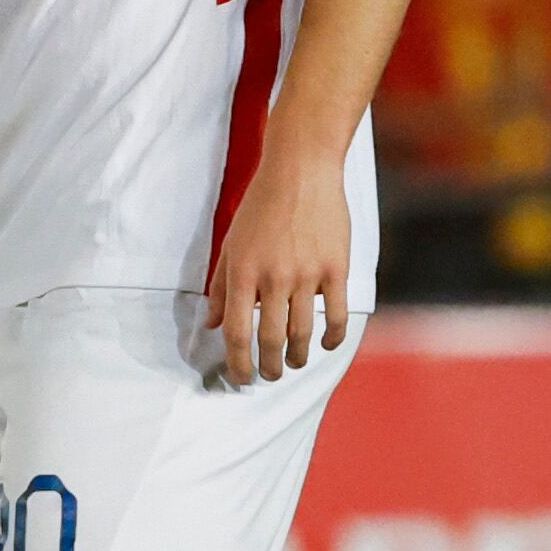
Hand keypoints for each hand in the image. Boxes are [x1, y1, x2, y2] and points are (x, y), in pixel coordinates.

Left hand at [204, 149, 349, 385]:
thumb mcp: (230, 244)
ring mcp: (307, 275)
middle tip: (270, 376)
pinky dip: (332, 337)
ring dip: (299, 357)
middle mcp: (273, 278)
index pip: (238, 333)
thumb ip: (221, 287)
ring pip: (303, 332)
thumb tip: (213, 323)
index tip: (242, 378)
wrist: (301, 172)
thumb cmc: (261, 206)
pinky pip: (337, 314)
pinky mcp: (337, 268)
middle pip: (271, 340)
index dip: (238, 363)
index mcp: (242, 274)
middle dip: (269, 367)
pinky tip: (326, 345)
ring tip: (295, 364)